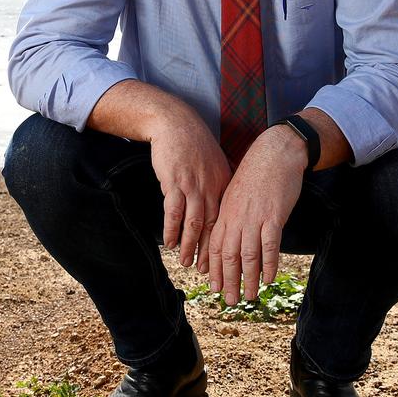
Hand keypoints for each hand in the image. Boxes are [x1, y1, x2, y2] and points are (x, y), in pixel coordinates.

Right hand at [151, 101, 231, 272]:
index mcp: (223, 184)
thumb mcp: (214, 163)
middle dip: (211, 252)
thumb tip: (221, 207)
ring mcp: (193, 185)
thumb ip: (218, 186)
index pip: (226, 220)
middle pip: (212, 226)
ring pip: (194, 223)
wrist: (176, 123)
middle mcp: (211, 187)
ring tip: (187, 263)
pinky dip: (172, 229)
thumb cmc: (193, 144)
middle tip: (209, 273)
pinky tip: (171, 243)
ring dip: (191, 246)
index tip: (224, 261)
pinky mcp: (175, 182)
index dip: (224, 243)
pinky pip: (174, 211)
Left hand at [208, 126, 307, 304]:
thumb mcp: (236, 192)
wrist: (276, 153)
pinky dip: (268, 265)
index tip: (213, 286)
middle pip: (228, 256)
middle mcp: (236, 218)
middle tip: (229, 300)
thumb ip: (232, 213)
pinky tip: (268, 279)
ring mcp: (254, 218)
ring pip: (248, 256)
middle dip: (228, 281)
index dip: (213, 269)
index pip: (214, 246)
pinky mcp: (273, 217)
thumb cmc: (257, 172)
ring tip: (249, 296)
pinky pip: (269, 247)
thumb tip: (230, 232)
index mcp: (225, 212)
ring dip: (248, 279)